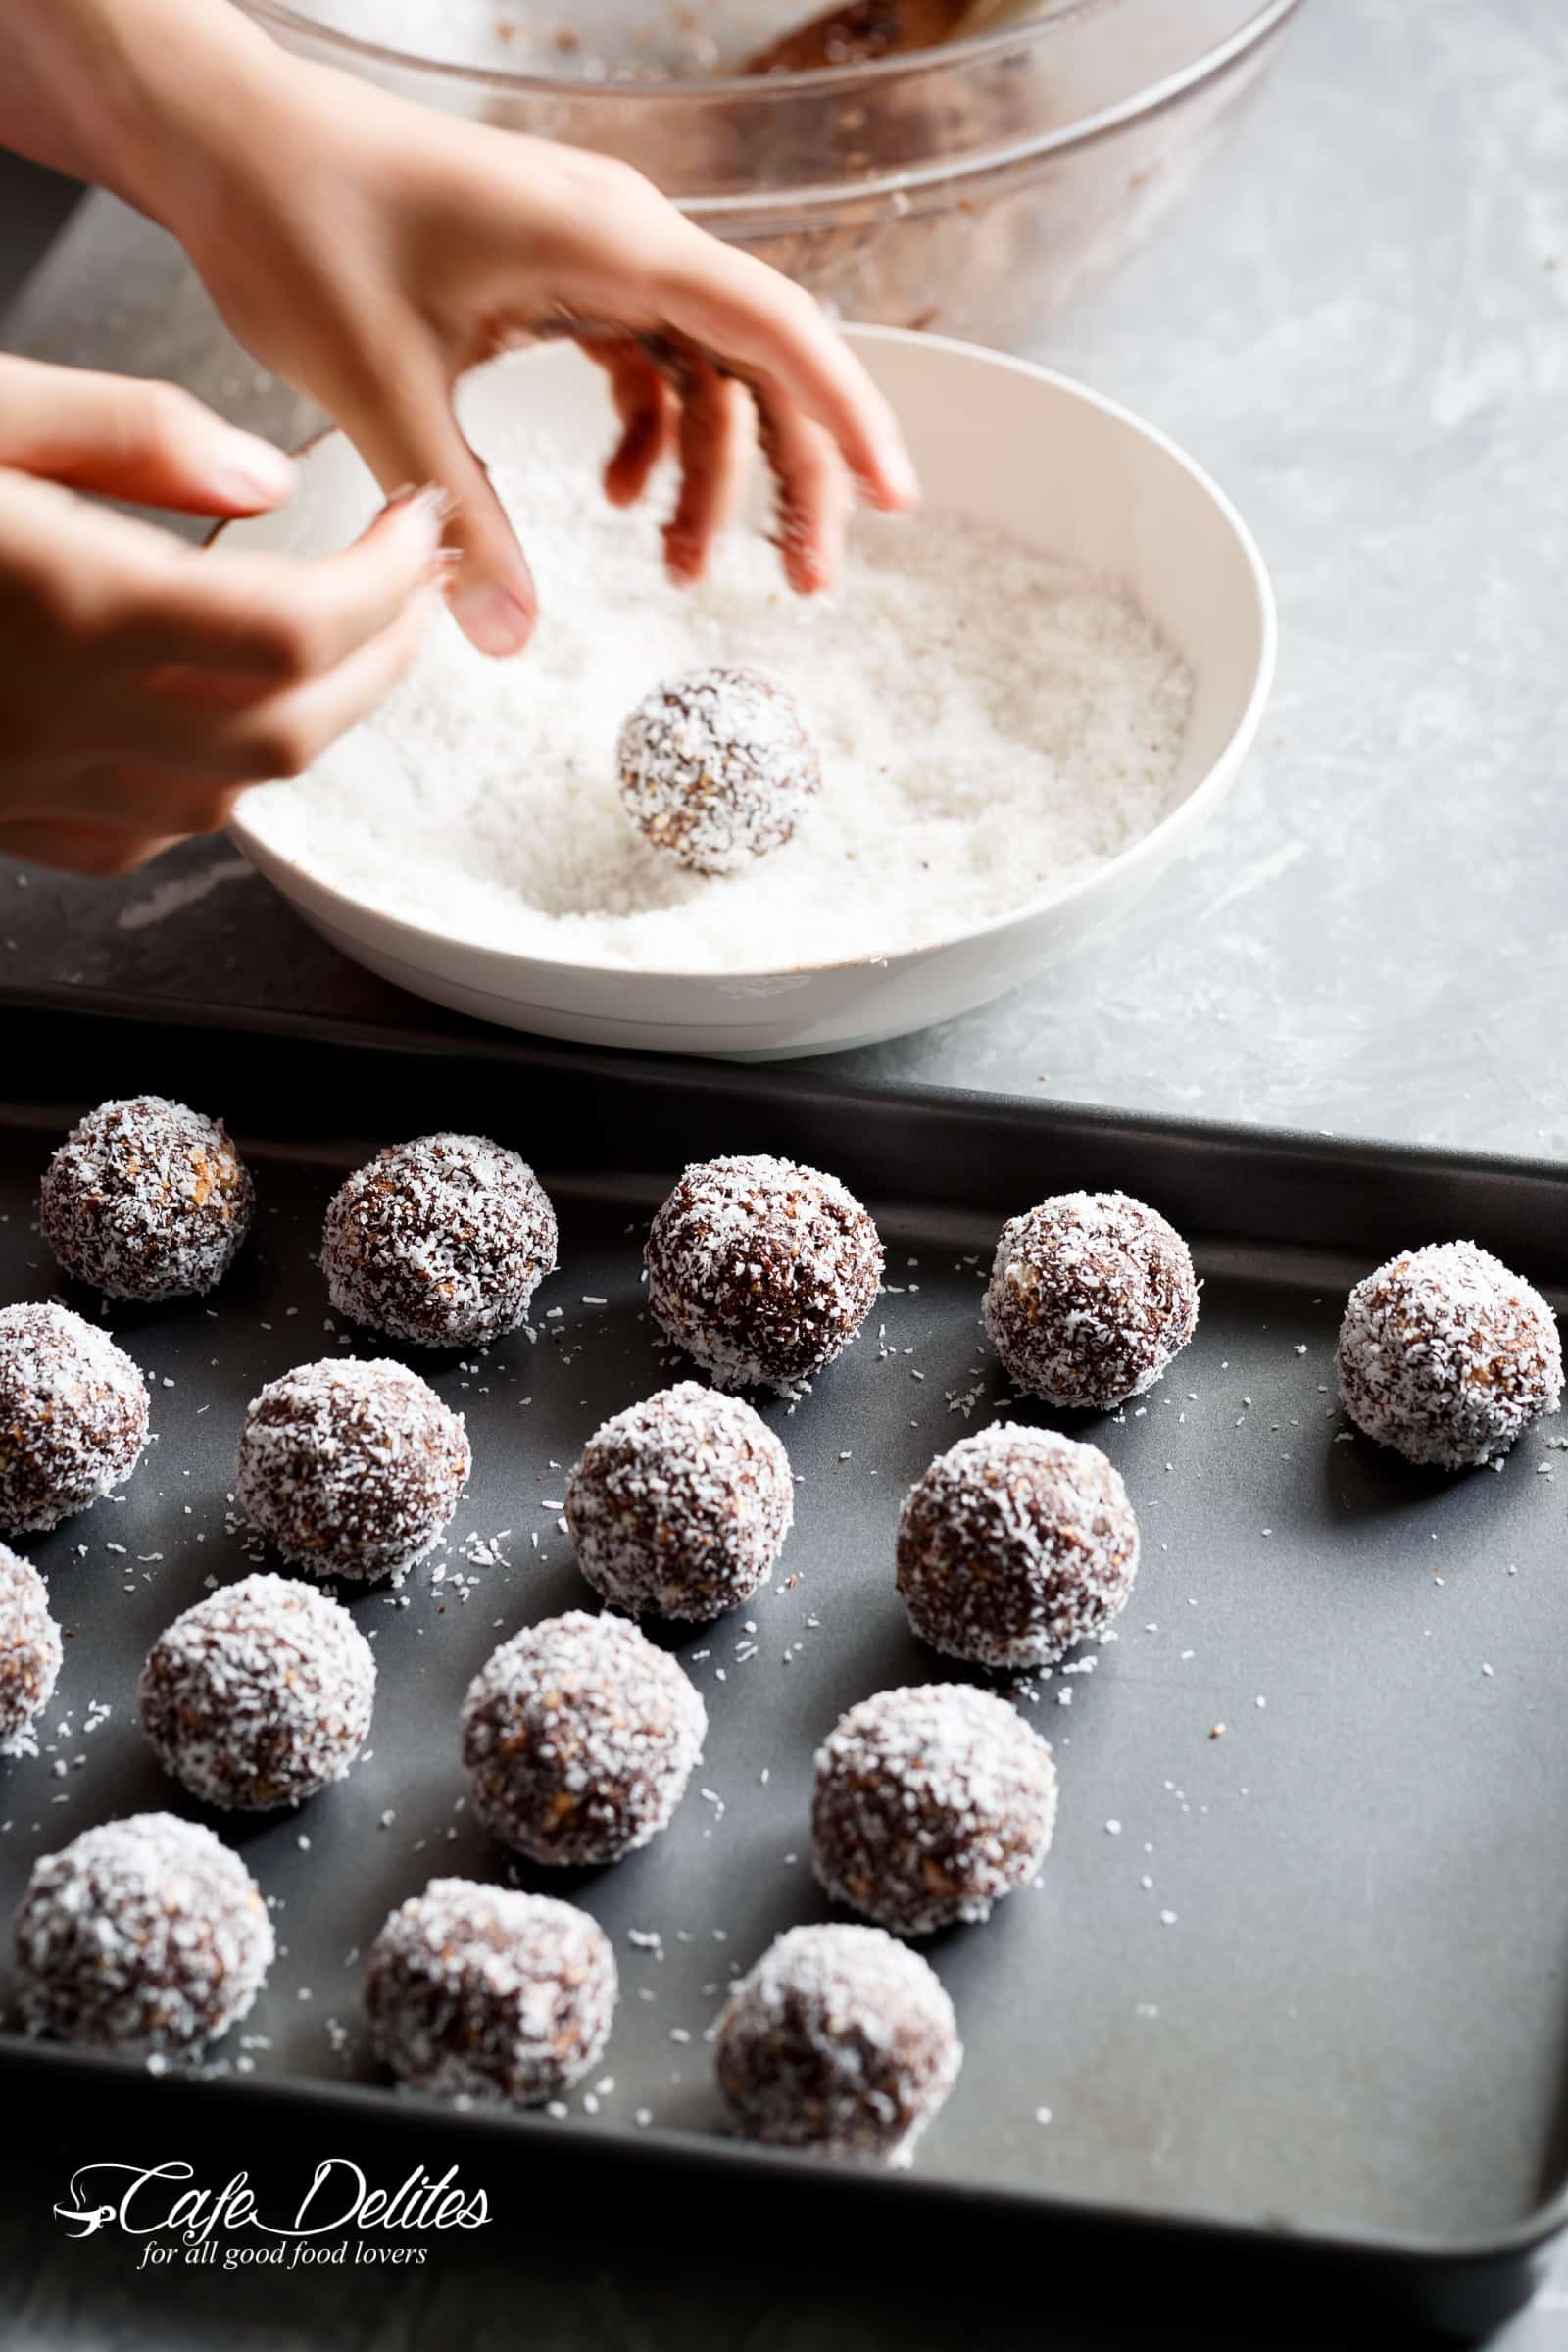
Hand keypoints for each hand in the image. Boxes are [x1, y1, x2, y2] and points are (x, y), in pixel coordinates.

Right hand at [0, 356, 444, 874]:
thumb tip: (265, 479)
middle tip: (410, 591)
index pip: (294, 627)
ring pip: (222, 795)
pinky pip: (135, 832)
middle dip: (377, 660)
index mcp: (66, 603)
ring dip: (302, 724)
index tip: (417, 529)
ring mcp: (25, 781)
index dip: (385, 582)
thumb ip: (127, 434)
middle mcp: (55, 716)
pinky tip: (211, 724)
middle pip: (286, 729)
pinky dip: (201, 781)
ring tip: (336, 649)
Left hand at [176, 63, 918, 653]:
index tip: (894, 495)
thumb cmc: (300, 225)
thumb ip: (461, 517)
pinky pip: (649, 361)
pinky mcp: (565, 271)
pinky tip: (619, 502)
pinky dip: (652, 436)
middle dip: (789, 476)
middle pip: (759, 359)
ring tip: (684, 571)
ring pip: (706, 369)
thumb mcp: (384, 391)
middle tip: (804, 584)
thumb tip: (509, 637)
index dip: (845, 413)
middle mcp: (623, 236)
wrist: (227, 139)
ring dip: (711, 473)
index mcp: (605, 242)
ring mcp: (597, 251)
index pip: (770, 324)